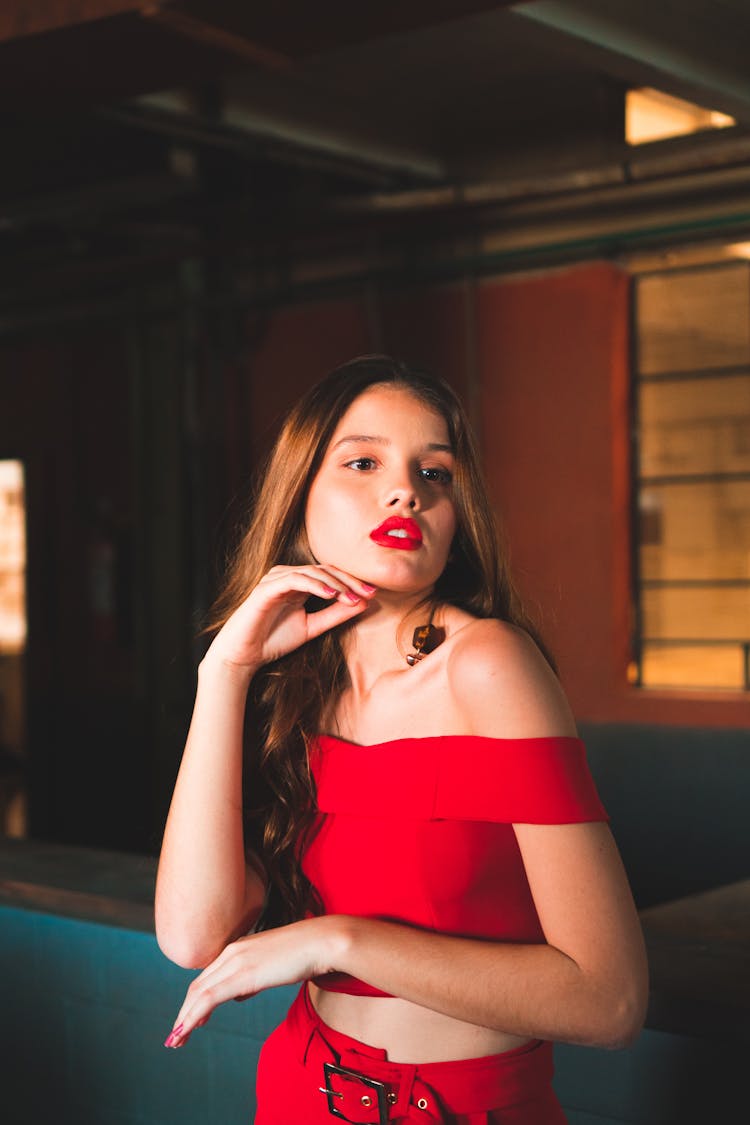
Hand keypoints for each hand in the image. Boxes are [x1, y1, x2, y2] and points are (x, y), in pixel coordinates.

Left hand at [163, 916, 342, 1047]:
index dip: (194, 1001)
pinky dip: (192, 1017)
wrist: (322, 942)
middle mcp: (232, 953)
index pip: (208, 978)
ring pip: (198, 994)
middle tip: (175, 1037)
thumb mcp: (272, 966)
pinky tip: (185, 1031)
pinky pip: (209, 998)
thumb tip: (239, 993)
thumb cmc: (304, 953)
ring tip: (175, 1041)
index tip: (189, 1021)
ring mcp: (236, 962)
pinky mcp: (242, 974)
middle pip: (198, 986)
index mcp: (239, 949)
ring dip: (184, 1019)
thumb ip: (253, 977)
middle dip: (184, 1013)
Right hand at [202, 565, 376, 676]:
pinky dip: (314, 585)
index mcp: (298, 584)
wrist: (243, 656)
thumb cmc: (273, 640)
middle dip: (349, 581)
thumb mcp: (312, 627)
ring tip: (351, 596)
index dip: (352, 582)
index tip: (373, 594)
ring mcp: (275, 580)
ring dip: (335, 583)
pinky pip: (294, 579)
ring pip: (311, 571)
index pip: (330, 574)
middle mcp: (287, 576)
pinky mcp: (266, 588)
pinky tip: (331, 595)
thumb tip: (364, 604)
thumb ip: (335, 615)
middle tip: (368, 592)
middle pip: (324, 569)